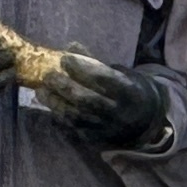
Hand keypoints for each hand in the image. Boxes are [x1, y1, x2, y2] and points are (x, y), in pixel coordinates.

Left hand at [33, 48, 165, 148]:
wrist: (145, 122)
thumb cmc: (128, 90)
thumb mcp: (121, 74)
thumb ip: (96, 63)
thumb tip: (71, 46)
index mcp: (128, 92)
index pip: (103, 78)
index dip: (81, 68)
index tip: (64, 58)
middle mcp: (118, 112)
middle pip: (86, 99)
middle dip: (64, 86)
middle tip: (48, 75)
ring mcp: (106, 128)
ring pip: (76, 116)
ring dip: (55, 102)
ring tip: (41, 90)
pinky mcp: (97, 140)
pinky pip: (74, 128)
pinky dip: (59, 115)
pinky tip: (50, 105)